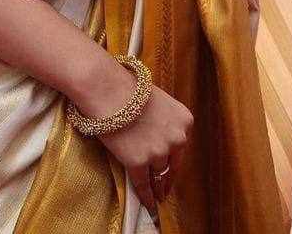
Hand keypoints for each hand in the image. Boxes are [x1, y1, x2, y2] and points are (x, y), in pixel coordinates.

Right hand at [77, 69, 192, 216]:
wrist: (107, 88)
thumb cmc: (126, 88)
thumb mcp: (157, 100)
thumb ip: (163, 121)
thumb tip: (156, 137)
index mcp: (184, 120)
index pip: (181, 147)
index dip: (174, 159)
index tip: (171, 170)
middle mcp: (177, 138)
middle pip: (172, 164)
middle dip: (168, 177)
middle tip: (164, 188)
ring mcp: (158, 152)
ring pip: (158, 175)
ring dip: (157, 186)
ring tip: (156, 195)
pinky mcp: (138, 162)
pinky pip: (144, 185)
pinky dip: (147, 197)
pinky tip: (149, 204)